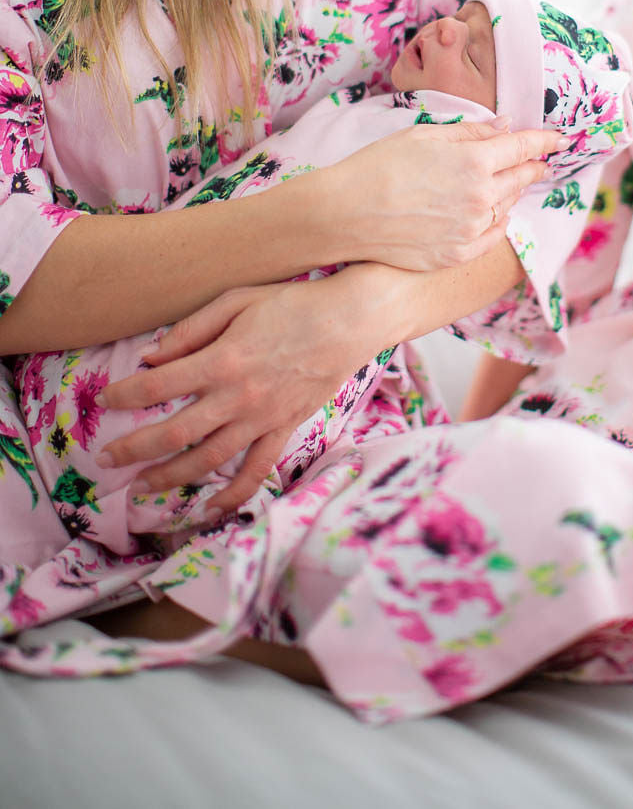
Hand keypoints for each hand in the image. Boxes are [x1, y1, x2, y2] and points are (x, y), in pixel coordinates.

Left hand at [97, 270, 391, 512]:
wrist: (349, 321)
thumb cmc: (292, 304)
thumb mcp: (237, 301)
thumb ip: (191, 330)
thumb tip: (150, 358)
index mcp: (223, 360)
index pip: (158, 386)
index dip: (125, 394)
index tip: (105, 398)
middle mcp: (238, 397)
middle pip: (174, 433)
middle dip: (133, 449)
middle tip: (107, 458)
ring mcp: (262, 419)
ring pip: (207, 460)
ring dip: (170, 477)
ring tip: (141, 487)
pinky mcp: (284, 430)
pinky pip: (255, 471)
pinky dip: (233, 495)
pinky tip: (209, 508)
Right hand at [331, 118, 562, 270]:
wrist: (345, 214)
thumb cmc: (379, 166)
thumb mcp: (425, 135)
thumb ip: (471, 132)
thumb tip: (504, 127)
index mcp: (475, 162)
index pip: (523, 147)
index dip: (544, 139)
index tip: (558, 138)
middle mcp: (482, 198)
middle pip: (522, 178)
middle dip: (533, 166)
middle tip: (538, 160)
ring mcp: (472, 230)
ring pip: (508, 206)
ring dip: (512, 191)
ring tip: (507, 182)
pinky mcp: (459, 254)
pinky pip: (493, 235)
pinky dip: (498, 220)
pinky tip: (491, 212)